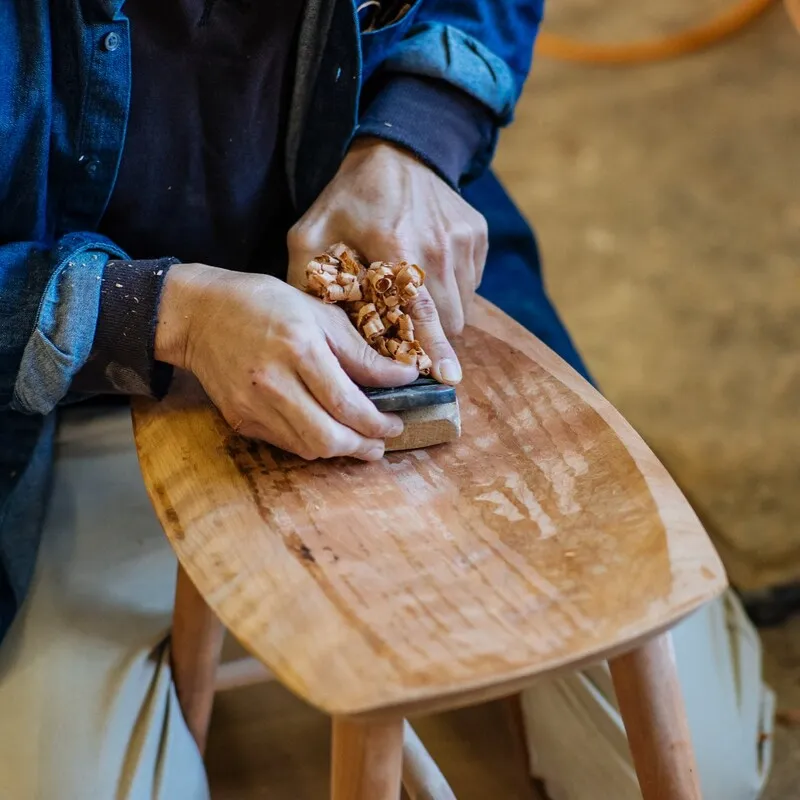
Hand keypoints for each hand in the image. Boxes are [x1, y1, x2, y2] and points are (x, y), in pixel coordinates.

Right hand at [155, 263, 417, 460]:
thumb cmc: (265, 304)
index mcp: (300, 350)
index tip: (397, 422)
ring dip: (341, 450)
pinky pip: (285, 444)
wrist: (200, 314)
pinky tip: (326, 431)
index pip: (347, 404)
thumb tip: (402, 377)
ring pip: (308, 448)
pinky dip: (312, 443)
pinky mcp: (240, 420)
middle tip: (383, 440)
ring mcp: (253, 406)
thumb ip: (361, 351)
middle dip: (364, 446)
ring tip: (360, 440)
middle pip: (328, 438)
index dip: (378, 422)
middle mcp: (274, 383)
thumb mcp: (319, 313)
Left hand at [287, 138, 488, 382]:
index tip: (446, 377)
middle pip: (449, 321)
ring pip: (464, 306)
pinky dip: (453, 290)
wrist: (398, 150)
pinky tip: (429, 271)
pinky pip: (472, 283)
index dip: (434, 351)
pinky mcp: (478, 235)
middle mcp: (439, 247)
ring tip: (415, 297)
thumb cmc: (350, 198)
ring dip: (442, 315)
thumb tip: (313, 331)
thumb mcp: (312, 233)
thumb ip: (308, 281)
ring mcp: (464, 240)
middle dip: (433, 338)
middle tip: (412, 337)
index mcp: (398, 248)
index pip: (423, 315)